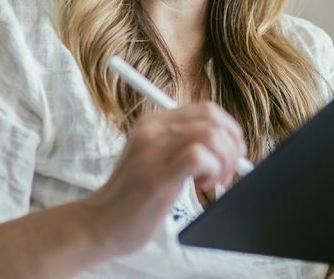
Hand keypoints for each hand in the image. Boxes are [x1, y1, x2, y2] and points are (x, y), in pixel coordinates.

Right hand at [82, 101, 246, 256]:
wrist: (101, 224)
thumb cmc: (134, 196)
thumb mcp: (156, 158)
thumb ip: (184, 145)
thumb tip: (229, 144)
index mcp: (153, 123)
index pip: (207, 110)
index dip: (229, 130)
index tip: (232, 154)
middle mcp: (152, 130)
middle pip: (212, 119)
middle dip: (231, 147)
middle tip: (224, 172)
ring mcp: (152, 151)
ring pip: (211, 134)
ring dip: (224, 160)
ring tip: (211, 181)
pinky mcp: (157, 176)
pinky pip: (200, 156)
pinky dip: (212, 170)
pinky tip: (201, 186)